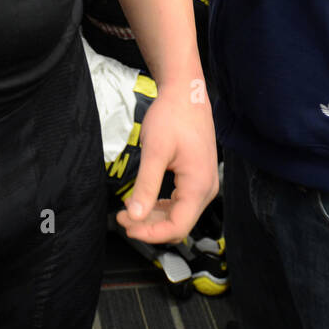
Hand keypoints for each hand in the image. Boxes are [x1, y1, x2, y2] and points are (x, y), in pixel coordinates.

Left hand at [115, 84, 218, 243]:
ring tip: (128, 211)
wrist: (186, 94)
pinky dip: (161, 205)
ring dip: (154, 217)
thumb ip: (146, 185)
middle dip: (149, 226)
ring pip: (179, 214)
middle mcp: (207, 189)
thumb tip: (136, 216)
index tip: (128, 227)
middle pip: (179, 223)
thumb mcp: (154, 150)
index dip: (151, 234)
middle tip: (122, 218)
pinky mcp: (198, 177)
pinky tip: (143, 200)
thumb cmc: (172, 116)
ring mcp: (204, 183)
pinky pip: (180, 201)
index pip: (178, 227)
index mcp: (199, 185)